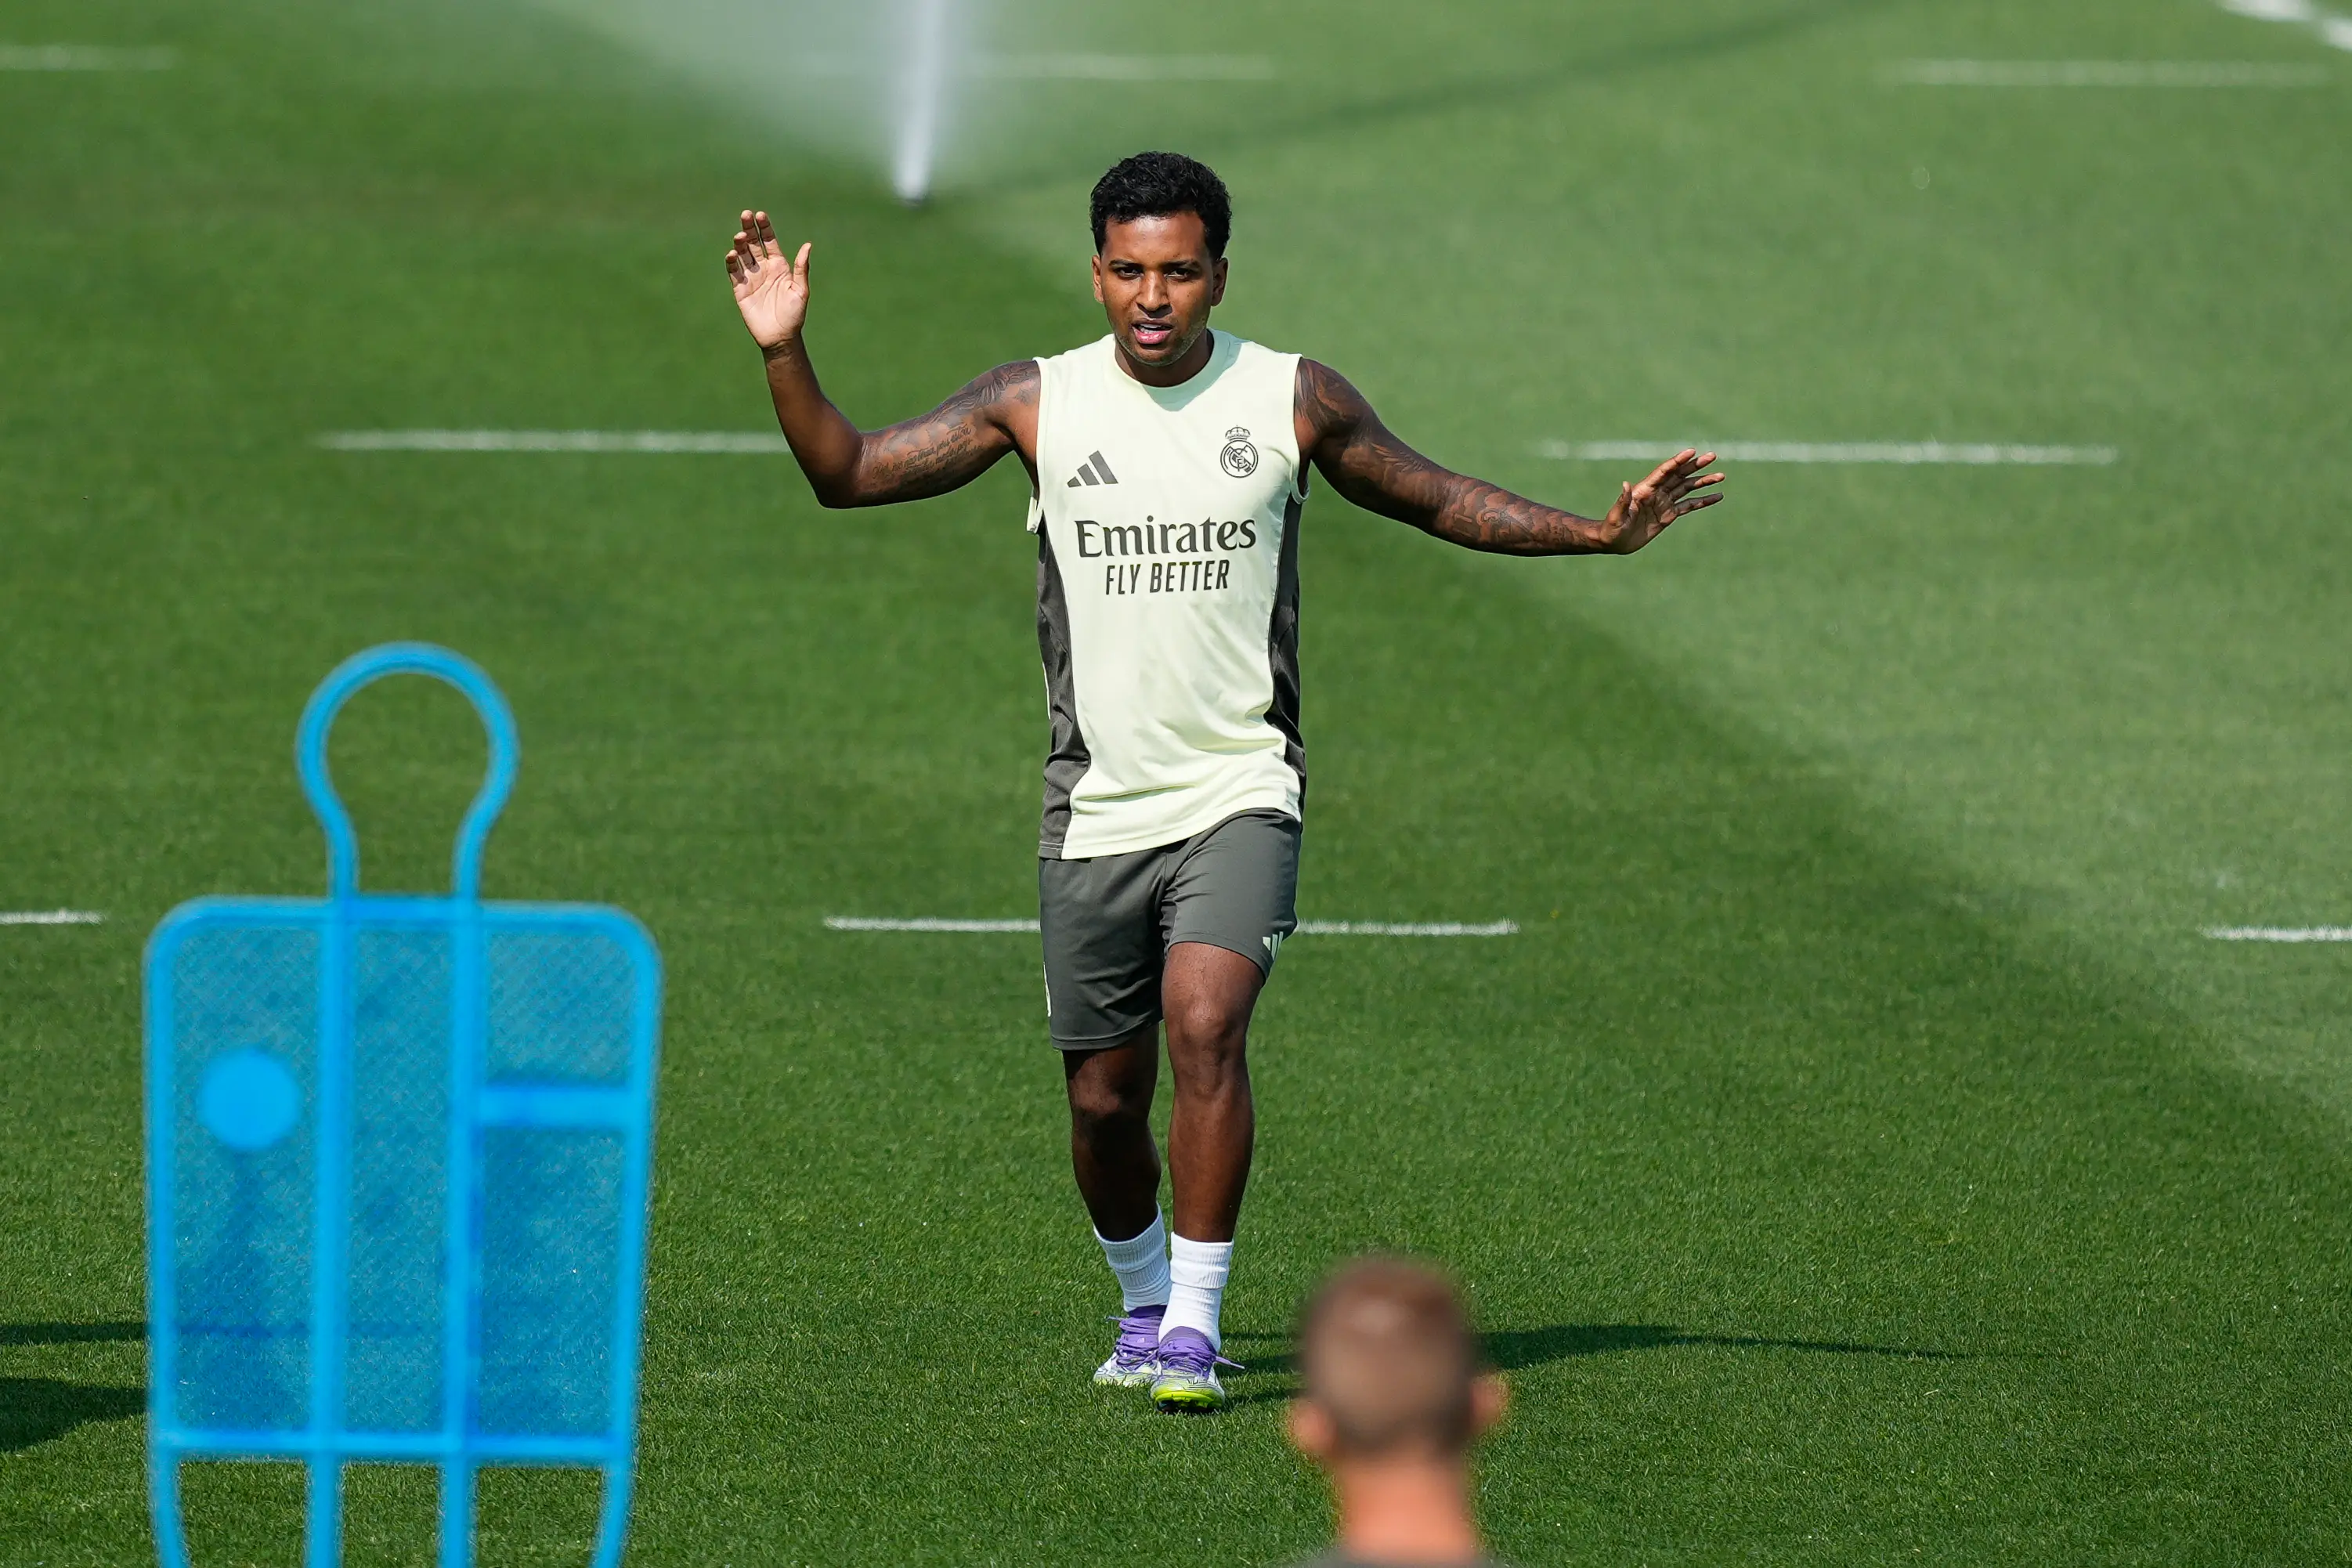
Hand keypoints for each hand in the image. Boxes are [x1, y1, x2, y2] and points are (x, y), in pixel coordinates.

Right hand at [726, 210, 810, 352]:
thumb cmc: (794, 315)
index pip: (769, 241)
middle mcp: (763, 268)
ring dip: (740, 244)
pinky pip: (734, 272)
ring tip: (739, 235)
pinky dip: (732, 262)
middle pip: (753, 243)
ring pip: (742, 255)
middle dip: (749, 229)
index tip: (760, 215)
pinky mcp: (740, 289)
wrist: (780, 337)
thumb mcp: (801, 291)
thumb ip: (801, 268)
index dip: (764, 228)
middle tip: (745, 214)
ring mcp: (751, 278)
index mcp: (779, 266)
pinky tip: (732, 254)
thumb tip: (807, 245)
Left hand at [1599, 449, 1723, 552]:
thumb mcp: (1616, 516)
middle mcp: (1656, 493)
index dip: (1677, 461)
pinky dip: (1703, 501)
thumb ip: (1622, 501)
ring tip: (1721, 475)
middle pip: (1679, 475)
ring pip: (1687, 488)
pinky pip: (1689, 506)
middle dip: (1696, 466)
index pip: (1664, 472)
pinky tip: (1717, 496)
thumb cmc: (1610, 529)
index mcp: (1645, 490)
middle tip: (1712, 456)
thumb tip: (1625, 484)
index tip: (1692, 451)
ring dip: (1703, 481)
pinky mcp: (1668, 515)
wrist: (1612, 542)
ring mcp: (1664, 503)